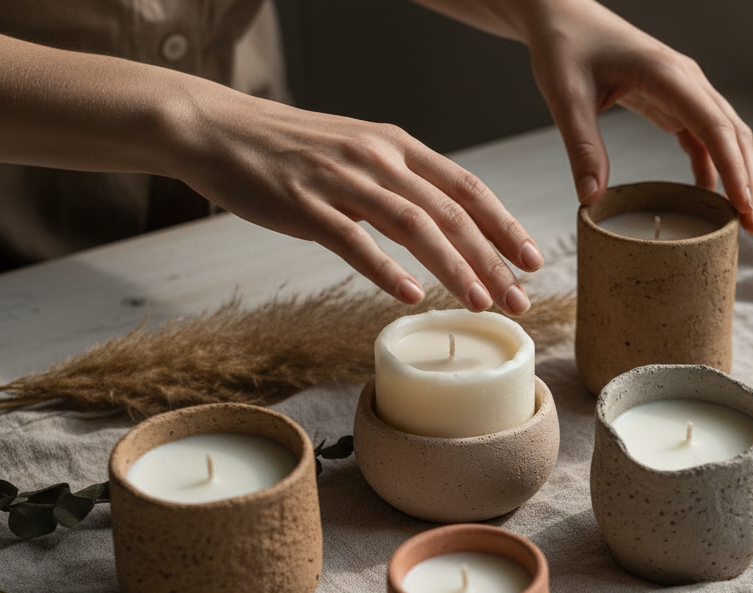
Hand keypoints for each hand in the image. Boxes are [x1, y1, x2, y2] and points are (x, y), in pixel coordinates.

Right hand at [169, 86, 541, 312]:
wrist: (220, 130)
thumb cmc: (291, 149)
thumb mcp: (357, 150)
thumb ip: (399, 181)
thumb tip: (442, 220)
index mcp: (397, 144)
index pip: (466, 186)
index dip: (504, 224)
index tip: (532, 259)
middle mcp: (378, 158)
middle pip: (450, 212)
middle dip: (492, 260)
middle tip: (519, 299)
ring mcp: (341, 180)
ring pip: (413, 226)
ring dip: (453, 268)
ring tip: (480, 303)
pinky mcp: (303, 204)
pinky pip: (352, 240)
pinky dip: (385, 270)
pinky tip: (410, 296)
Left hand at [525, 1, 752, 233]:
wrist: (562, 17)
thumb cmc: (565, 48)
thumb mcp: (566, 98)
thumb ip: (582, 147)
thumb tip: (591, 198)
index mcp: (666, 74)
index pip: (714, 126)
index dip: (734, 168)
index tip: (745, 205)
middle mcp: (685, 79)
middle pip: (732, 132)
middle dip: (747, 179)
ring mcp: (682, 89)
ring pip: (724, 134)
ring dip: (736, 173)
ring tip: (741, 218)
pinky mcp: (671, 99)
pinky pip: (702, 135)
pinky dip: (711, 165)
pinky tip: (709, 195)